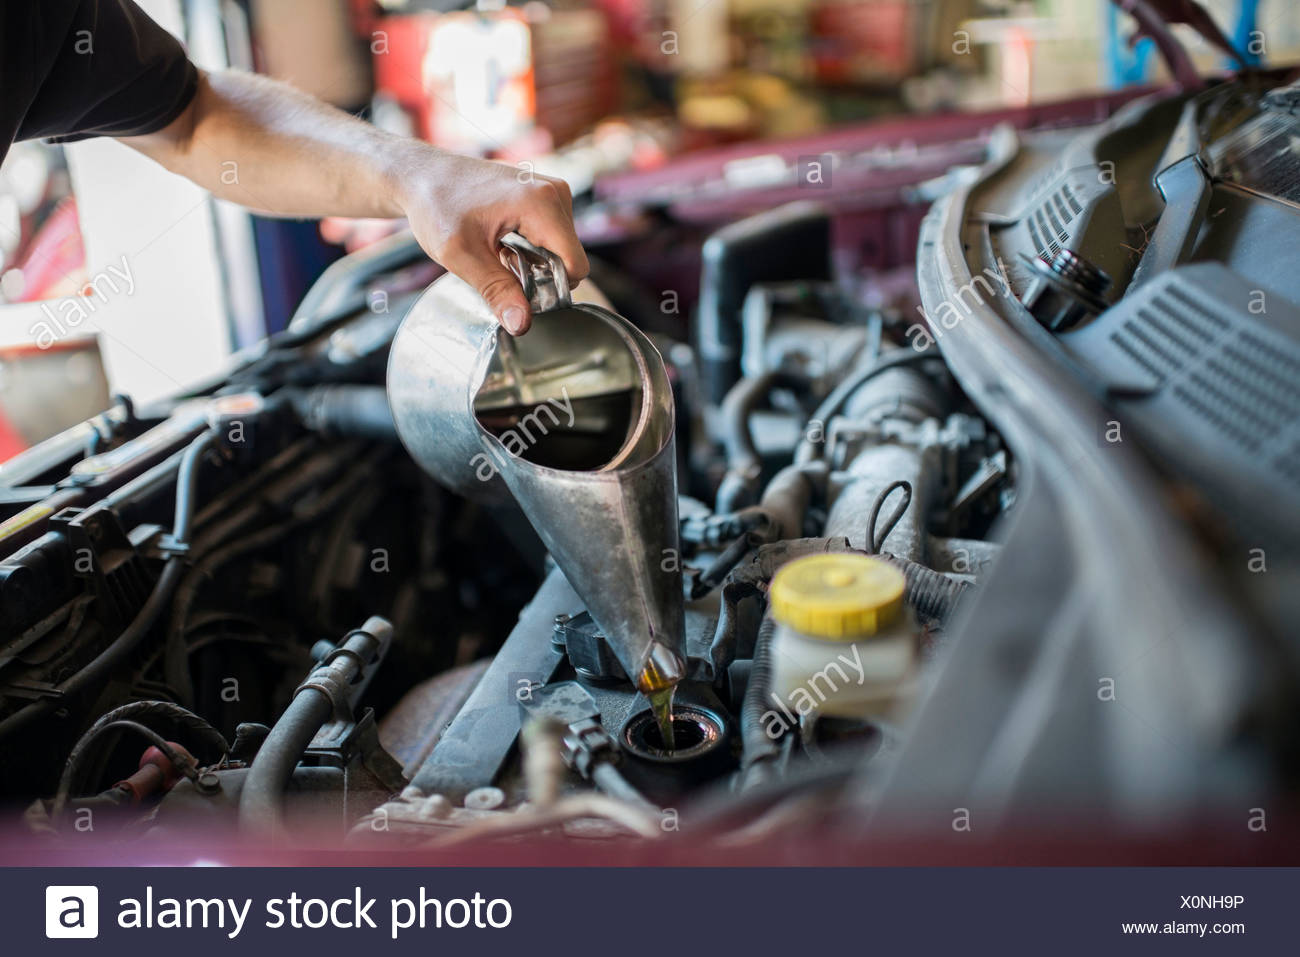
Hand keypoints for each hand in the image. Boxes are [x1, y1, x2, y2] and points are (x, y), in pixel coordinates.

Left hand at [394, 146, 588, 334]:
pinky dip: (531, 246)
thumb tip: (522, 324)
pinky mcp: (544, 193)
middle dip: (541, 273)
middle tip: (499, 266)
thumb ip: (496, 290)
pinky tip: (503, 242)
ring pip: (561, 248)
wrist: (421, 175)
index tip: (518, 289)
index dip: (552, 287)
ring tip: (498, 251)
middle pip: (569, 257)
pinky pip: (552, 234)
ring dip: (534, 261)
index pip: (576, 265)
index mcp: (541, 203)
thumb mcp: (461, 255)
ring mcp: (551, 190)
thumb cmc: (436, 205)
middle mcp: (554, 192)